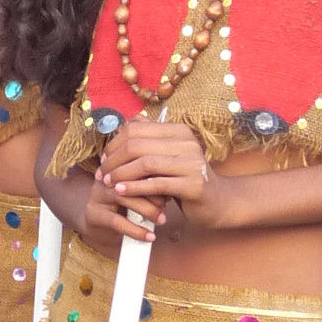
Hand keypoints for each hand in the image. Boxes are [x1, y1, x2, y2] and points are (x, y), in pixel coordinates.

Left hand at [93, 117, 231, 238]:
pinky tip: (121, 192)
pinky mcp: (193, 185)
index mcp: (179, 131)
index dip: (115, 144)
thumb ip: (153, 138)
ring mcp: (192, 163)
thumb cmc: (187, 178)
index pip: (137, 129)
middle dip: (114, 160)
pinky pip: (156, 184)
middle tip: (102, 174)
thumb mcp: (170, 154)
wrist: (218, 201)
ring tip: (109, 183)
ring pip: (145, 164)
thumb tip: (131, 120)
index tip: (104, 159)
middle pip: (138, 145)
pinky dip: (134, 188)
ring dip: (121, 174)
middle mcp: (187, 143)